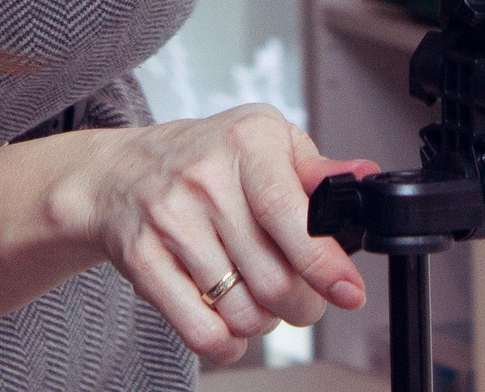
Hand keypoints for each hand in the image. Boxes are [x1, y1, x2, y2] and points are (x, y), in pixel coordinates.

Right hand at [50, 106, 376, 365]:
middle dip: (300, 304)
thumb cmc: (205, 158)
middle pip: (273, 278)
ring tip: (255, 297)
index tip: (348, 292)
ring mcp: (170, 218)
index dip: (324, 264)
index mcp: (247, 142)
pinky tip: (228, 325)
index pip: (291, 215)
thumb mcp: (265, 143)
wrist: (120, 171)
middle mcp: (206, 177)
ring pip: (241, 310)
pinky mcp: (141, 259)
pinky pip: (199, 329)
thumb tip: (364, 178)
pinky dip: (225, 343)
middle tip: (298, 296)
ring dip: (261, 321)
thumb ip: (316, 171)